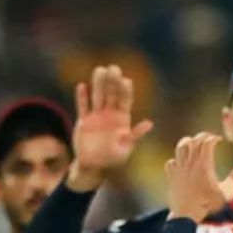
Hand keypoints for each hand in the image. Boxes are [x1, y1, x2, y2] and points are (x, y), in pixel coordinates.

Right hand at [69, 65, 154, 190]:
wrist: (93, 165)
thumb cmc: (112, 158)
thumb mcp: (126, 148)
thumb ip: (135, 135)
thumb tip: (150, 123)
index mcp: (122, 121)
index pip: (125, 102)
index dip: (126, 91)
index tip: (126, 80)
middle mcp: (110, 116)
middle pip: (111, 95)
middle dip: (113, 82)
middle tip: (113, 67)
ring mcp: (96, 117)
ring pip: (98, 97)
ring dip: (98, 84)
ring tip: (99, 69)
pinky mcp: (84, 121)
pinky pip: (83, 106)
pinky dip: (82, 97)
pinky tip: (82, 85)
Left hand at [164, 133, 226, 220]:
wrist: (187, 214)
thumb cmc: (208, 203)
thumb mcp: (227, 193)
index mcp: (204, 164)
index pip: (207, 143)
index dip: (213, 138)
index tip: (219, 139)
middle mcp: (191, 163)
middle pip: (194, 142)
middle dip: (202, 136)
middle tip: (207, 137)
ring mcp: (179, 169)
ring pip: (180, 148)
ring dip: (187, 142)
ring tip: (191, 142)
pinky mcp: (171, 176)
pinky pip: (171, 163)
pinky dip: (175, 160)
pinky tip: (179, 163)